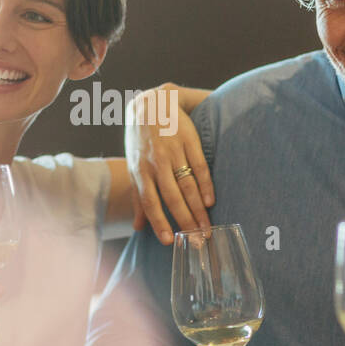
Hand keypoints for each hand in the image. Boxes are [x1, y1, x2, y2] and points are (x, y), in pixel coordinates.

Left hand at [127, 83, 213, 244]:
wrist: (153, 103)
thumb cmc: (141, 141)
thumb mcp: (134, 166)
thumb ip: (138, 197)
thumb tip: (138, 228)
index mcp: (140, 170)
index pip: (150, 201)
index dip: (159, 222)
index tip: (169, 241)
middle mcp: (156, 162)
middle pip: (172, 196)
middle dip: (185, 220)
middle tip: (197, 239)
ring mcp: (172, 150)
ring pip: (186, 184)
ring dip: (197, 208)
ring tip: (207, 226)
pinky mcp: (188, 140)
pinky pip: (199, 165)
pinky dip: (205, 184)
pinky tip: (210, 201)